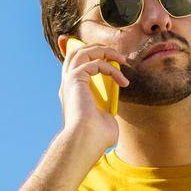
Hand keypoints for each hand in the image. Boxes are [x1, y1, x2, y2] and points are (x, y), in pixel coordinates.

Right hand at [59, 39, 129, 158]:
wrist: (87, 141)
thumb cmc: (96, 138)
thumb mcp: (105, 120)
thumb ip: (106, 111)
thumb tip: (111, 112)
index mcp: (72, 93)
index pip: (76, 66)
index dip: (90, 56)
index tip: (112, 59)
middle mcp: (68, 85)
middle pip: (77, 52)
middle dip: (98, 49)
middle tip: (119, 57)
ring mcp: (69, 81)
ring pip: (83, 51)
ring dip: (104, 52)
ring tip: (122, 60)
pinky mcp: (75, 79)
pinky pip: (95, 63)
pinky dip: (111, 69)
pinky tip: (122, 81)